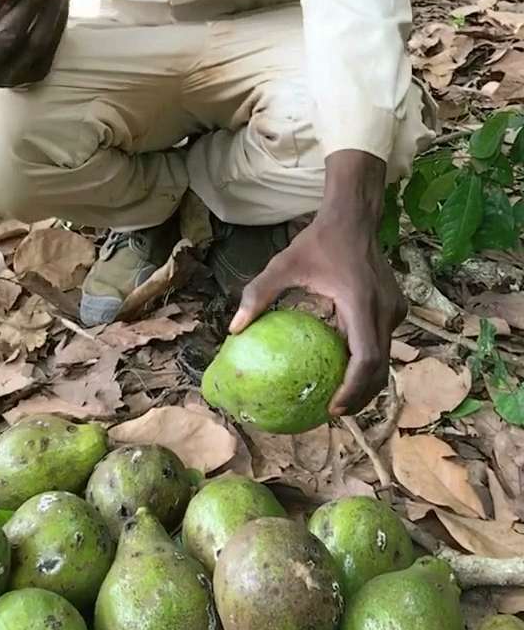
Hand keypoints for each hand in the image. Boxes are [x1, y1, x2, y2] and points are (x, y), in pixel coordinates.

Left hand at [229, 212, 405, 416]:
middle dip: (359, 396)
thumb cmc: (318, 242)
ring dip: (364, 381)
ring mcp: (394, 310)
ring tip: (339, 399)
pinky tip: (344, 369)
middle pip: (379, 368)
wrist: (355, 218)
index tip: (333, 407)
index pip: (365, 357)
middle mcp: (384, 310)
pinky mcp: (395, 308)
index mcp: (360, 302)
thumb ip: (258, 295)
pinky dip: (367, 361)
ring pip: (385, 358)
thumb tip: (233, 329)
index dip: (353, 389)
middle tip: (332, 412)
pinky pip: (382, 342)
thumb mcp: (283, 265)